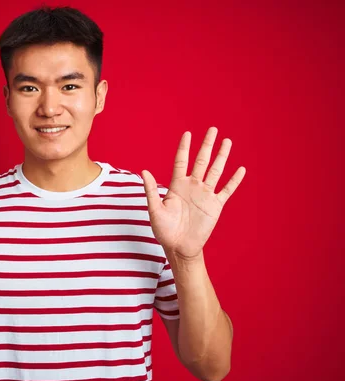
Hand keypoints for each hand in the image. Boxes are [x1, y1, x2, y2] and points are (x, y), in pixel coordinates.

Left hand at [141, 127, 245, 260]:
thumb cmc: (164, 230)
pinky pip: (226, 190)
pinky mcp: (215, 206)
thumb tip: (144, 171)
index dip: (184, 148)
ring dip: (221, 156)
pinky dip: (234, 180)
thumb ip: (151, 190)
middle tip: (212, 129)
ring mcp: (205, 195)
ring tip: (227, 141)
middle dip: (207, 145)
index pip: (181, 161)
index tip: (188, 133)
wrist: (178, 247)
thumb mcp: (154, 209)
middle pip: (201, 161)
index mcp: (177, 185)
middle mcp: (192, 187)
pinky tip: (241, 169)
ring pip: (215, 171)